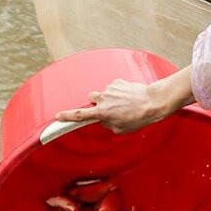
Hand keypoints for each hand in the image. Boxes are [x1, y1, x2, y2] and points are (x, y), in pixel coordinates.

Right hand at [54, 72, 186, 134]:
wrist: (152, 102)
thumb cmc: (138, 118)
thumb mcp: (121, 129)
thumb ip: (108, 124)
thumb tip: (105, 119)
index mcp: (102, 113)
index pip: (79, 115)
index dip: (67, 116)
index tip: (58, 117)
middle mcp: (103, 99)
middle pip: (92, 99)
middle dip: (97, 103)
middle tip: (110, 109)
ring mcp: (110, 88)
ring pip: (103, 93)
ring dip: (109, 98)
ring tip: (124, 103)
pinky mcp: (118, 82)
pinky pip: (114, 87)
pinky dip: (118, 92)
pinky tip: (129, 97)